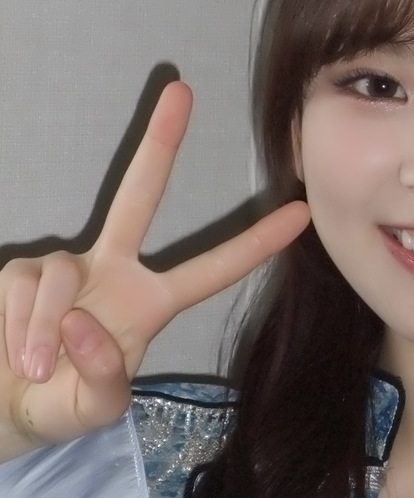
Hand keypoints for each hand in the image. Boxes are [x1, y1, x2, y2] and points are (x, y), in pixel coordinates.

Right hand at [0, 82, 309, 461]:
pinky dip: (19, 326)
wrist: (4, 408)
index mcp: (150, 304)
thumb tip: (82, 320)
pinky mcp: (19, 271)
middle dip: (159, 142)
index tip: (300, 211)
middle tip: (183, 88)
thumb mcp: (98, 409)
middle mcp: (112, 271)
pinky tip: (17, 352)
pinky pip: (22, 287)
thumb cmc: (62, 406)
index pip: (211, 270)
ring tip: (37, 368)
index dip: (254, 244)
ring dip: (44, 329)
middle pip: (139, 196)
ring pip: (58, 275)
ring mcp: (65, 267)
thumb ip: (105, 376)